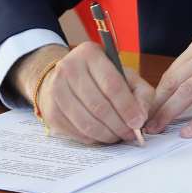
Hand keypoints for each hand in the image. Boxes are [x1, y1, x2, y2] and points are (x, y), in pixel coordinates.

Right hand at [14, 43, 153, 144]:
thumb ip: (141, 94)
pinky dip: (92, 138)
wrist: (67, 77)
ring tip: (118, 136)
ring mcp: (55, 89)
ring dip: (106, 134)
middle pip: (98, 106)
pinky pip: (75, 131)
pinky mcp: (50, 110)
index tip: (138, 123)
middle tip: (130, 134)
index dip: (127, 107)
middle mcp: (68, 68)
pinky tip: (102, 136)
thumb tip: (141, 118)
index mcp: (90, 54)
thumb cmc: (104, 77)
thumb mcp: (127, 77)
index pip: (111, 85)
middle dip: (118, 125)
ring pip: (85, 122)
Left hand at [146, 36, 191, 137]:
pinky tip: (189, 132)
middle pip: (175, 81)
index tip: (148, 112)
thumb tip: (172, 97)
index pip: (171, 72)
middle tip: (147, 124)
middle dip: (157, 106)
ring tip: (159, 129)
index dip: (156, 94)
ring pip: (188, 92)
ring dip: (170, 113)